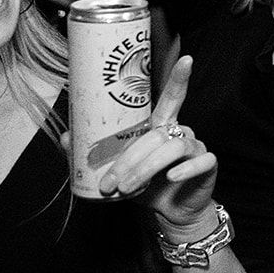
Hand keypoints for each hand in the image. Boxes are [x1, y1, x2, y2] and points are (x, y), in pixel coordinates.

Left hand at [97, 57, 218, 234]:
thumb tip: (66, 137)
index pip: (171, 97)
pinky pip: (200, 161)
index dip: (179, 78)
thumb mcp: (117, 170)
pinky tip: (171, 178)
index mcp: (161, 126)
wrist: (170, 213)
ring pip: (172, 148)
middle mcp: (179, 131)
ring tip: (127, 189)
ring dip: (145, 168)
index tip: (187, 59)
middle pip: (156, 134)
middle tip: (110, 183)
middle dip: (130, 159)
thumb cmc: (146, 185)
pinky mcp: (207, 165)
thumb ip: (93, 154)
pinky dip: (184, 170)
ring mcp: (195, 147)